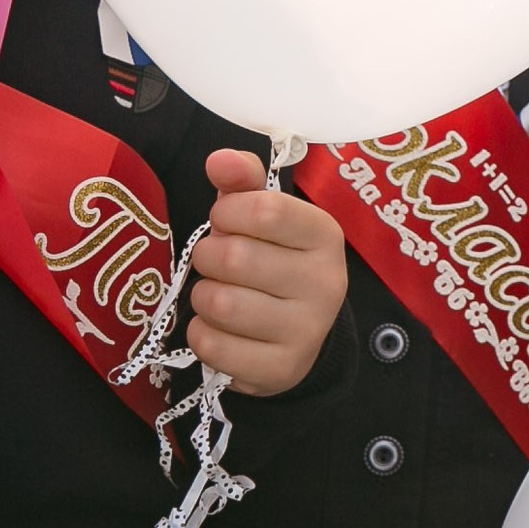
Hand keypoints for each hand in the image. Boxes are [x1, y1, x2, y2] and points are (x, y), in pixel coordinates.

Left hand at [188, 151, 347, 394]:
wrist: (298, 338)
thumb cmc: (273, 264)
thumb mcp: (265, 219)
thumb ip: (243, 184)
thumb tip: (218, 159)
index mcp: (324, 235)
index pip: (264, 210)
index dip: (226, 213)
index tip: (226, 222)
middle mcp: (326, 281)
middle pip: (234, 257)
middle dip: (208, 258)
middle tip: (220, 265)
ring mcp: (308, 328)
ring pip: (220, 303)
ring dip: (204, 298)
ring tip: (220, 296)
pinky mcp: (281, 368)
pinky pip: (213, 345)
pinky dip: (202, 335)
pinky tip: (221, 330)